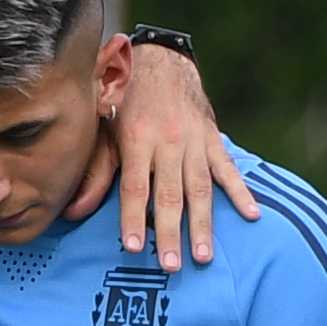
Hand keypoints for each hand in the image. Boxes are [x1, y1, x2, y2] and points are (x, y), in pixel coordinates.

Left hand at [76, 37, 257, 265]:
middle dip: (171, 233)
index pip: (136, 186)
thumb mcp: (103, 129)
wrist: (160, 59)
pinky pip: (228, 168)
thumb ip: (95, 172)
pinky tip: (251, 215)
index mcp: (137, 138)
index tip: (133, 247)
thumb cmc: (125, 100)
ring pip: (200, 188)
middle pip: (170, 194)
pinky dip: (241, 192)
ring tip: (204, 256)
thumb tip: (74, 212)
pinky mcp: (211, 138)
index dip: (134, 218)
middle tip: (171, 266)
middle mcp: (168, 140)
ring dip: (203, 224)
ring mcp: (193, 140)